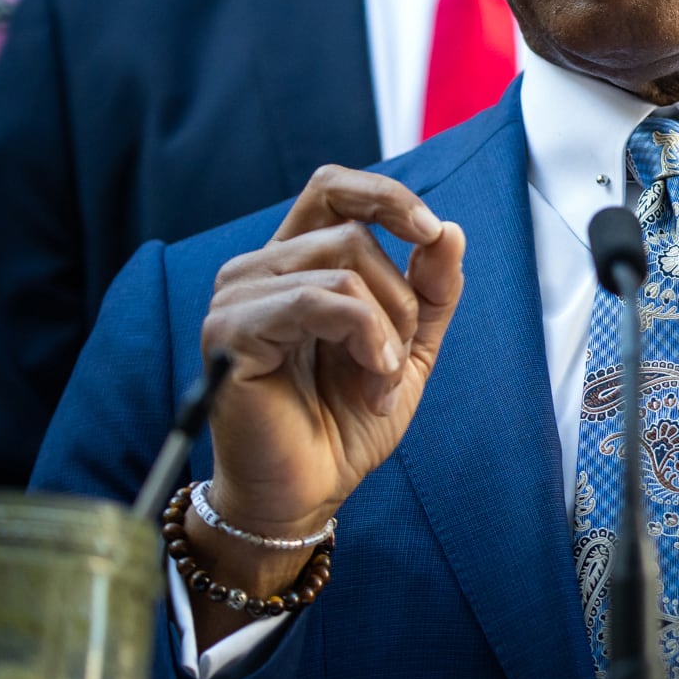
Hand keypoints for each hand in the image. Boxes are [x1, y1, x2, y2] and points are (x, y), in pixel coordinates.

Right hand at [187, 168, 464, 627]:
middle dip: (401, 297)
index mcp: (297, 262)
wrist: (309, 490)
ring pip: (343, 265)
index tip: (429, 231)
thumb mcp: (409, 345)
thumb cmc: (347, 419)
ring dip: (385, 329)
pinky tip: (370, 383)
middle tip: (397, 358)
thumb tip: (449, 230)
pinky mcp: (229, 331)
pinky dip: (364, 337)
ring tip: (379, 381)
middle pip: (352, 233)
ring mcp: (238, 297)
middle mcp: (259, 270)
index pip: (332, 188)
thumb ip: (432, 288)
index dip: (384, 195)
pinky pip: (318, 300)